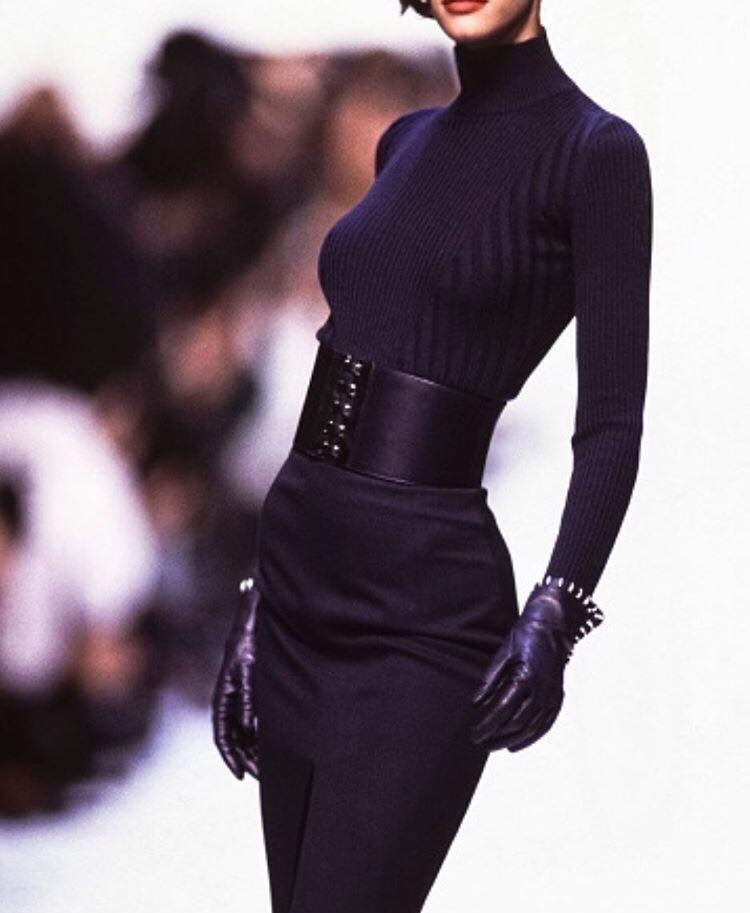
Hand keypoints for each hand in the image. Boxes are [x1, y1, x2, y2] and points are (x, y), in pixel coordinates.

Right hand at [212, 576, 260, 779]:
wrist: (260, 615)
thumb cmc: (254, 636)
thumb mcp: (250, 668)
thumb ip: (248, 698)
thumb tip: (247, 729)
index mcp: (224, 691)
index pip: (221, 732)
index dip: (230, 756)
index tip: (240, 775)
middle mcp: (230, 696)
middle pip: (233, 736)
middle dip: (245, 759)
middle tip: (260, 778)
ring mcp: (242, 694)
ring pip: (244, 731)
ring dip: (254, 750)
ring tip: (269, 770)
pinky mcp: (254, 690)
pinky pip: (254, 721)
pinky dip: (262, 736)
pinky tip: (274, 747)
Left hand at [470, 577, 603, 752]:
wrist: (552, 626)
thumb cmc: (523, 637)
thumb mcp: (502, 655)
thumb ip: (490, 681)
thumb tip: (475, 705)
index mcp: (526, 678)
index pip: (503, 710)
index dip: (487, 725)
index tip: (474, 734)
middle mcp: (542, 690)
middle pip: (518, 724)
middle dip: (497, 735)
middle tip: (480, 742)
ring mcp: (553, 695)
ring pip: (533, 727)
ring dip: (513, 740)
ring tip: (495, 745)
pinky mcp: (558, 697)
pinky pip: (546, 723)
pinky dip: (531, 737)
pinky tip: (518, 744)